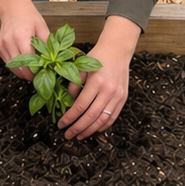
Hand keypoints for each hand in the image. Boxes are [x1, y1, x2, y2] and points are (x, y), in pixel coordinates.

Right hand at [0, 0, 47, 80]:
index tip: (44, 74)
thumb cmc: (29, 17)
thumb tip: (54, 60)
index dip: (36, 70)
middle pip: (20, 67)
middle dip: (30, 75)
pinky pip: (8, 62)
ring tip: (32, 72)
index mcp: (21, 36)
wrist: (13, 8)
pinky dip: (16, 66)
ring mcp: (2, 45)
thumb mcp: (43, 28)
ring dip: (23, 73)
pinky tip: (24, 64)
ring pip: (12, 68)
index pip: (29, 60)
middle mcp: (9, 41)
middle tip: (39, 77)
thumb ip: (48, 44)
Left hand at [59, 15, 140, 139]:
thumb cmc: (98, 57)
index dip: (69, 118)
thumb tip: (69, 102)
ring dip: (90, 130)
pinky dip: (104, 125)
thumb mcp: (81, 67)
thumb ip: (74, 85)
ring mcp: (117, 95)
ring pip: (103, 120)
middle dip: (78, 128)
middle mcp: (108, 90)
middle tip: (68, 135)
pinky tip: (95, 129)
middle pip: (91, 116)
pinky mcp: (123, 98)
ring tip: (80, 135)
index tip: (61, 124)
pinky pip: (113, 116)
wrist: (118, 50)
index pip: (80, 106)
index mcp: (96, 82)